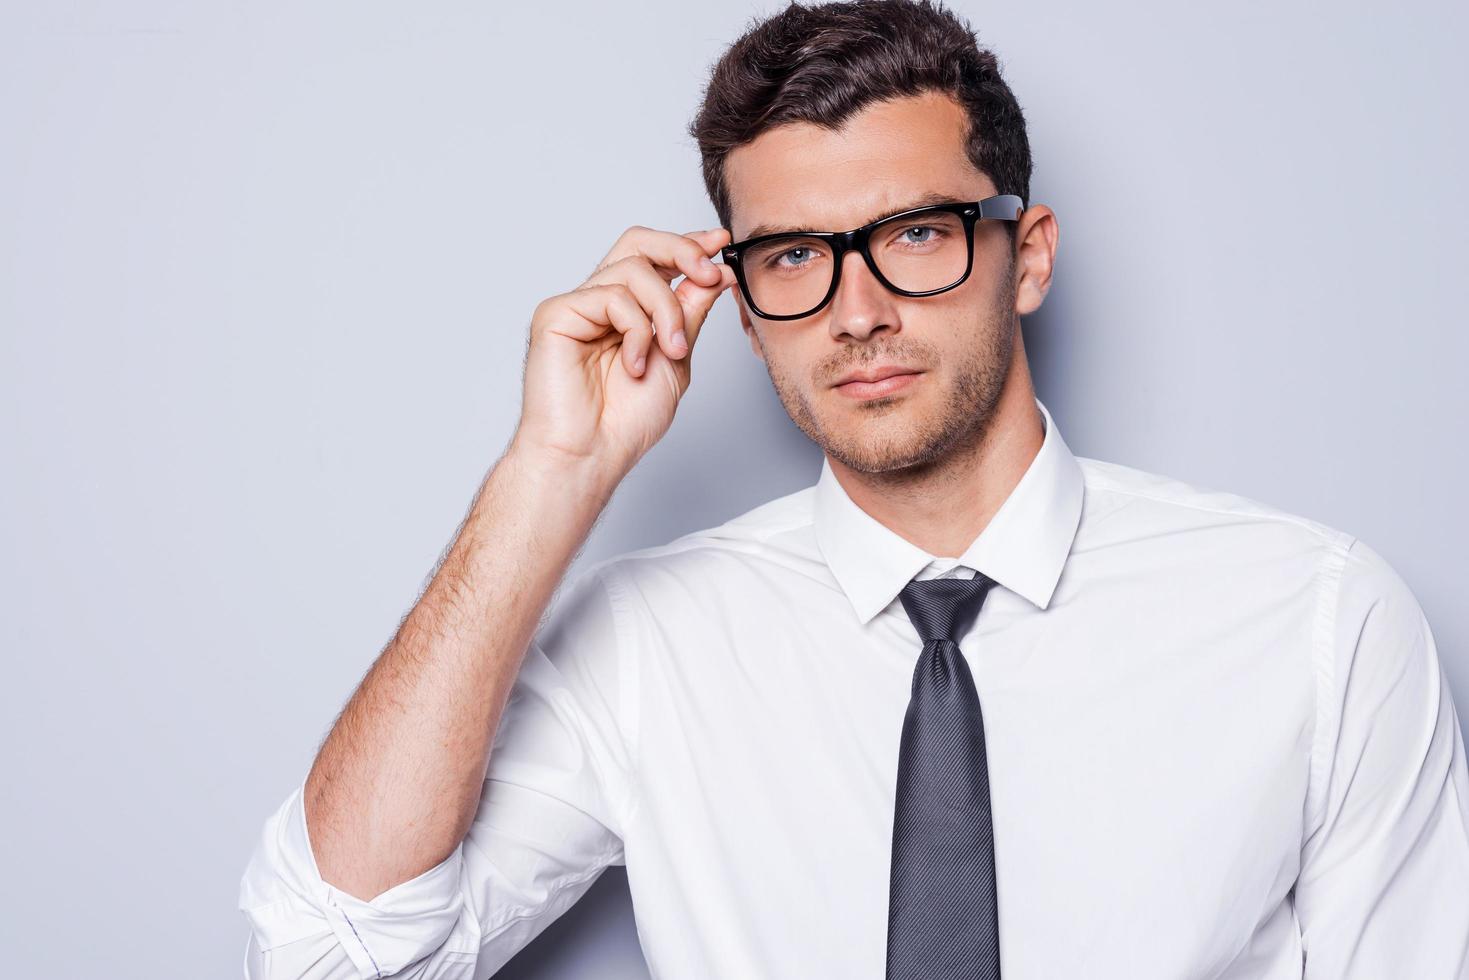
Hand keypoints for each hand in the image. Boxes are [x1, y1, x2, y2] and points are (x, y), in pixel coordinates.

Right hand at [512, 224, 736, 477]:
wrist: (591, 456)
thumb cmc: (624, 422)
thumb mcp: (676, 359)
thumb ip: (689, 313)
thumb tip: (715, 272)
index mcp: (626, 311)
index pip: (655, 258)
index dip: (688, 245)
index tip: (721, 244)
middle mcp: (599, 302)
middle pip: (638, 242)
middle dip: (682, 250)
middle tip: (709, 273)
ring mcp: (577, 306)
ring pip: (634, 269)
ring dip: (666, 309)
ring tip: (671, 350)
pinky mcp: (556, 314)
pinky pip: (611, 296)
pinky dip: (636, 330)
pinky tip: (633, 364)